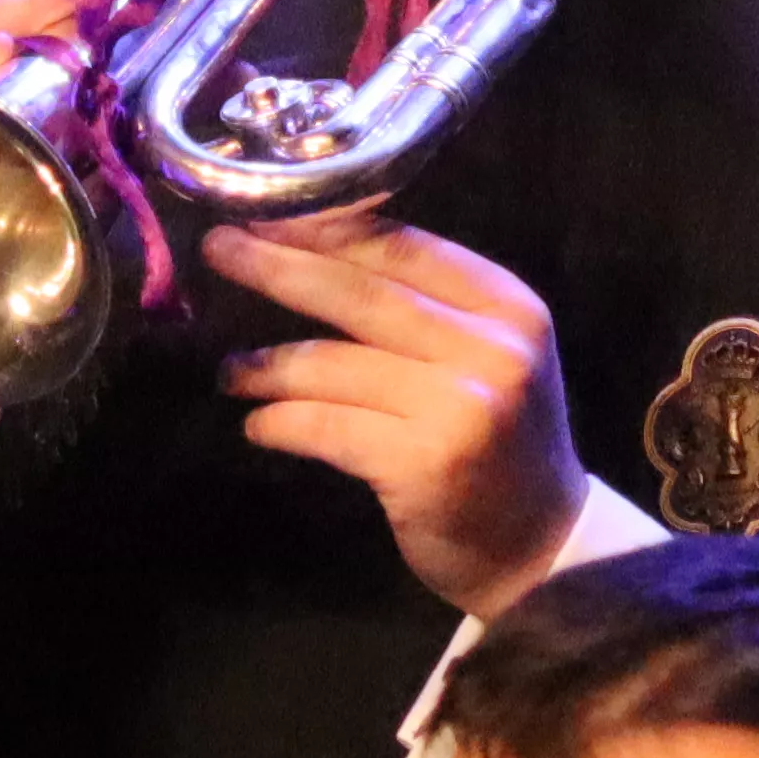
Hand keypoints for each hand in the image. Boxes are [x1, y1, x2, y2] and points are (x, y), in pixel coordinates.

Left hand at [203, 209, 585, 616]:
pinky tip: (257, 424)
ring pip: (333, 364)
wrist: (540, 545)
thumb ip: (427, 306)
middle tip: (218, 248)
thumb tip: (315, 250)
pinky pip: (326, 426)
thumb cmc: (500, 442)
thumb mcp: (489, 356)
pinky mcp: (422, 464)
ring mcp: (458, 408)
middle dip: (279, 267)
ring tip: (229, 372)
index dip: (324, 227)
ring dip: (267, 365)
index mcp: (507, 306)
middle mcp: (490, 348)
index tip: (262, 212)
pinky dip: (279, 422)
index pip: (402, 247)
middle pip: (360, 294)